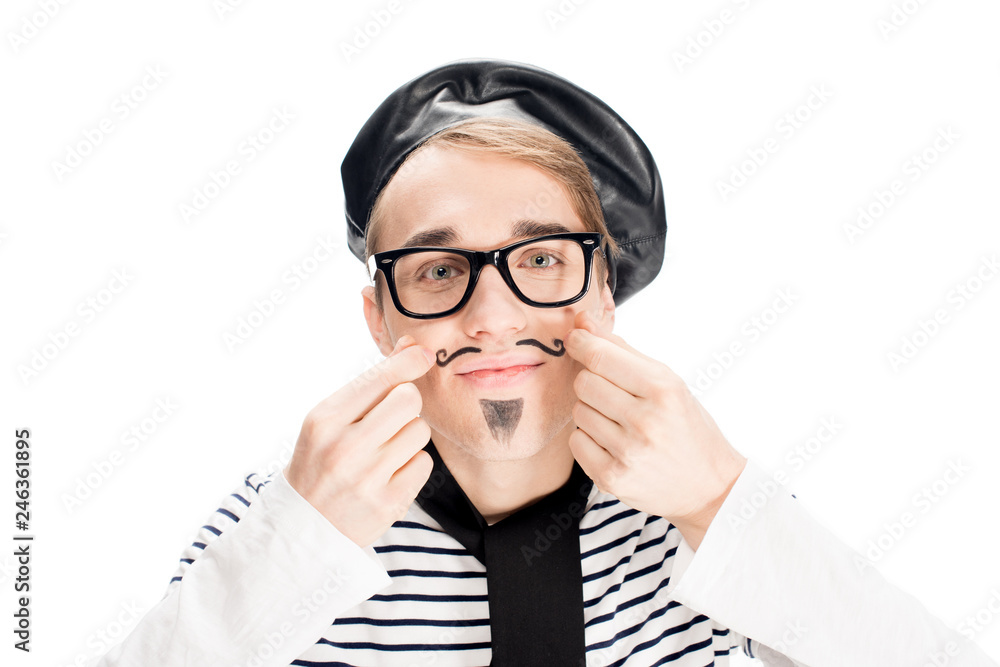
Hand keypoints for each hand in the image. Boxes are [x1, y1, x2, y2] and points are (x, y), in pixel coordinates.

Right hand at [283, 335, 434, 547]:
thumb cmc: (322, 460)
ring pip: (420, 431)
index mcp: (325, 419)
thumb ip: (371, 383)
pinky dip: (412, 465)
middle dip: (407, 403)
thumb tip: (413, 346)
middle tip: (391, 417)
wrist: (305, 526)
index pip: (380, 378)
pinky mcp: (388, 503)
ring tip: (385, 450)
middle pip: (409, 399)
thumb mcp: (330, 419)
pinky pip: (424, 463)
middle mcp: (344, 447)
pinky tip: (389, 474)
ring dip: (409, 436)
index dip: (409, 362)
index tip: (424, 354)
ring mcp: (367, 478)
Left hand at [565, 311, 746, 544]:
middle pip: (584, 383)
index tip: (575, 338)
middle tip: (612, 392)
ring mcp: (627, 452)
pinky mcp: (611, 478)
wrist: (708, 487)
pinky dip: (588, 439)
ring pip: (578, 411)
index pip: (601, 358)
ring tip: (619, 422)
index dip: (581, 343)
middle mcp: (645, 421)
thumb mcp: (668, 383)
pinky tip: (613, 443)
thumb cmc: (686, 427)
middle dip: (591, 381)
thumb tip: (583, 321)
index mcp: (663, 390)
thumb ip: (622, 351)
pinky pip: (576, 441)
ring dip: (592, 412)